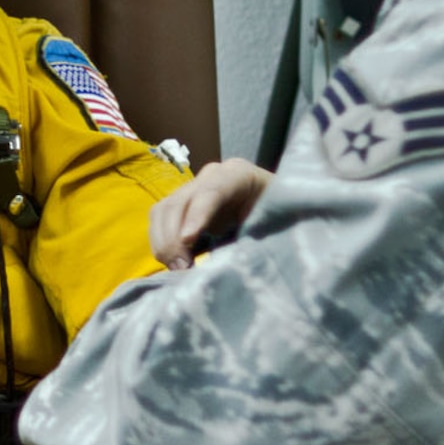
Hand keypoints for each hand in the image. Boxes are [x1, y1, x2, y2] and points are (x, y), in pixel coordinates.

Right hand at [148, 158, 273, 271]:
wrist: (283, 212)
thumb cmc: (283, 220)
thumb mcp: (276, 226)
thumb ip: (255, 238)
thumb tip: (227, 266)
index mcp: (239, 175)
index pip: (211, 191)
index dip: (197, 215)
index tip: (188, 240)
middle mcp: (210, 177)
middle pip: (178, 202)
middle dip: (173, 237)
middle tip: (182, 268)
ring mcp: (193, 190)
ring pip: (162, 211)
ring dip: (163, 243)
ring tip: (177, 269)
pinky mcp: (183, 207)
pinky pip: (160, 223)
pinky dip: (162, 245)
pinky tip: (174, 263)